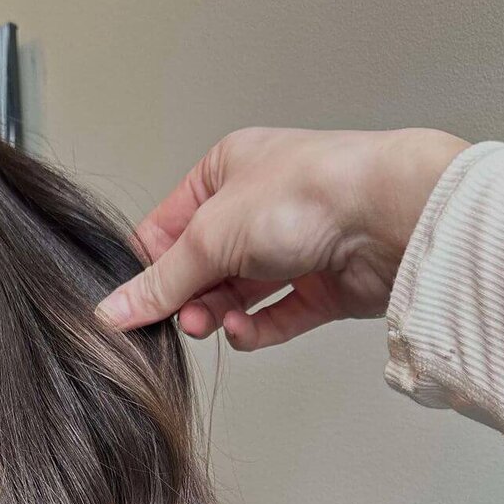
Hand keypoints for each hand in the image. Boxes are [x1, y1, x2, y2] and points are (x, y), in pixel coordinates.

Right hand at [94, 126, 469, 349]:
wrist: (389, 217)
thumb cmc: (308, 193)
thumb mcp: (210, 236)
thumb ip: (161, 282)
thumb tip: (114, 312)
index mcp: (227, 171)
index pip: (169, 226)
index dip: (151, 268)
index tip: (136, 305)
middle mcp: (260, 205)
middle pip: (203, 266)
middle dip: (189, 298)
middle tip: (184, 319)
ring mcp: (294, 246)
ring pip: (238, 294)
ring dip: (220, 315)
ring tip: (214, 324)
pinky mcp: (322, 286)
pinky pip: (275, 316)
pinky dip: (256, 329)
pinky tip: (244, 332)